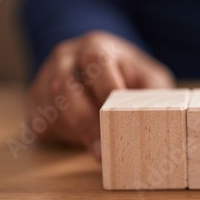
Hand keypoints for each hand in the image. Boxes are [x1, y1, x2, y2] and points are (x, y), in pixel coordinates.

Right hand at [27, 31, 174, 159]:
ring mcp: (45, 78)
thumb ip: (156, 91)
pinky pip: (41, 122)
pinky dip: (61, 136)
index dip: (106, 91)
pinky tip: (81, 142)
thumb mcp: (149, 77)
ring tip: (97, 152)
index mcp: (95, 47)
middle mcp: (65, 58)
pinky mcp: (35, 101)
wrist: (96, 69)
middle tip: (100, 151)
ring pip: (51, 107)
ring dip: (73, 132)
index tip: (119, 119)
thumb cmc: (129, 77)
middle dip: (84, 121)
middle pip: (65, 86)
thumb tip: (165, 115)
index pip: (96, 63)